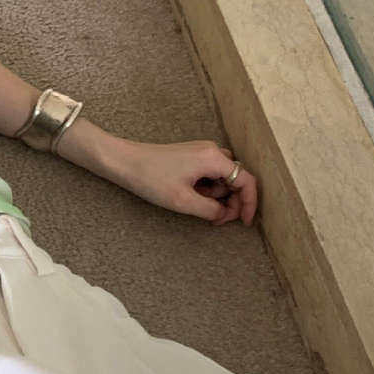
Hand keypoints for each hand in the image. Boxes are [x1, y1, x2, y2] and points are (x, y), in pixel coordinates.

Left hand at [114, 140, 257, 226]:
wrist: (123, 161)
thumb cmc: (150, 177)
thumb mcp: (184, 201)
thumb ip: (211, 210)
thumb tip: (225, 214)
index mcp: (213, 158)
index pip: (246, 181)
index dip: (250, 203)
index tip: (245, 222)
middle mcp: (211, 151)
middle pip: (236, 179)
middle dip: (231, 201)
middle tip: (217, 219)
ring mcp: (201, 151)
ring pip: (222, 178)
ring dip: (216, 195)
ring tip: (194, 203)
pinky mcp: (191, 156)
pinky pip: (209, 174)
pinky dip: (206, 188)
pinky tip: (189, 194)